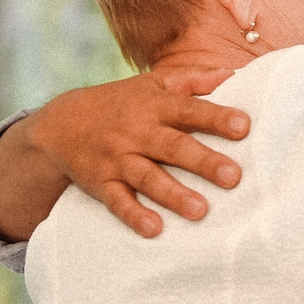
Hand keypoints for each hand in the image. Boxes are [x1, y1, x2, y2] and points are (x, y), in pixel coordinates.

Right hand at [26, 68, 250, 238]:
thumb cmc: (119, 104)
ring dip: (173, 194)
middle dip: (204, 162)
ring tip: (201, 211)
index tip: (244, 127)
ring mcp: (118, 159)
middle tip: (234, 177)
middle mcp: (137, 133)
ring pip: (148, 178)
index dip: (217, 117)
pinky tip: (153, 229)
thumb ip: (191, 79)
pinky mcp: (101, 183)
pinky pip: (117, 201)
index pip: (190, 111)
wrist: (59, 125)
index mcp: (154, 107)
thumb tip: (231, 74)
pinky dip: (133, 215)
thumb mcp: (151, 83)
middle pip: (174, 147)